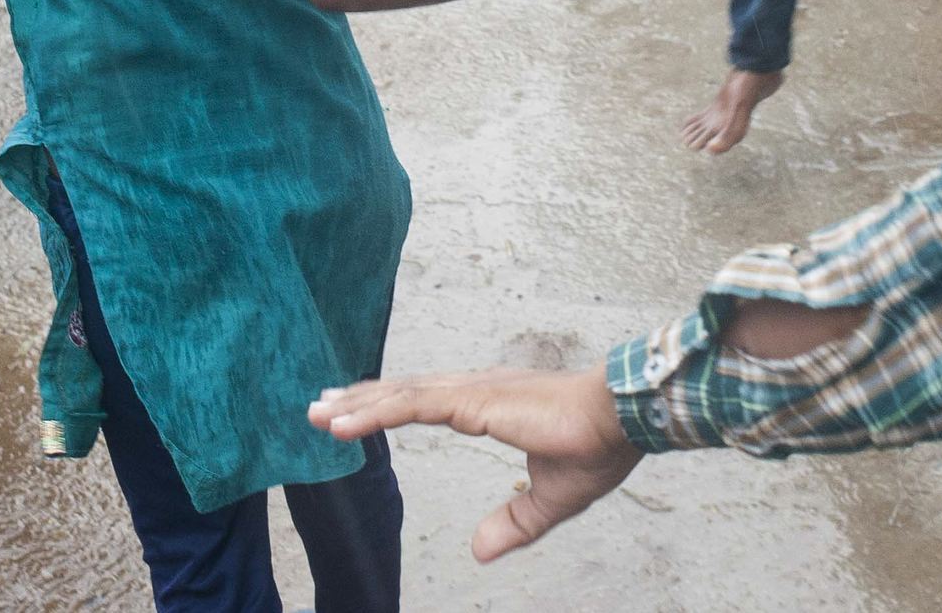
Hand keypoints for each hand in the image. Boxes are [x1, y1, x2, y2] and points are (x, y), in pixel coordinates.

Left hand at [309, 368, 642, 561]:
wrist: (623, 420)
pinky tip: (345, 423)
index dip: (388, 404)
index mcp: (491, 404)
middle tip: (320, 406)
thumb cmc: (597, 448)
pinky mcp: (474, 401)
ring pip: (401, 395)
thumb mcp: (548, 499)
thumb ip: (513, 522)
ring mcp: (473, 391)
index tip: (353, 411)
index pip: (426, 401)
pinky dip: (375, 412)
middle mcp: (476, 389)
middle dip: (360, 399)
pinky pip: (413, 404)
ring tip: (318, 413)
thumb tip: (478, 550)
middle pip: (404, 392)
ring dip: (357, 405)